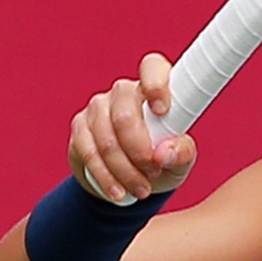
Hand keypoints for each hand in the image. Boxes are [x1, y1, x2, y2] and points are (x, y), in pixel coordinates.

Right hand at [69, 52, 196, 201]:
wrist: (131, 180)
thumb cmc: (163, 160)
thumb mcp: (180, 161)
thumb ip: (181, 153)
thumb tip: (164, 152)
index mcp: (154, 88)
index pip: (152, 67)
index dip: (156, 84)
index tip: (163, 110)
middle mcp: (125, 92)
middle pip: (125, 114)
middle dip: (139, 150)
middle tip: (154, 171)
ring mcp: (99, 107)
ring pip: (107, 138)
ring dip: (125, 170)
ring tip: (142, 190)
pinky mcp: (81, 127)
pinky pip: (89, 152)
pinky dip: (106, 176)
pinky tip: (119, 192)